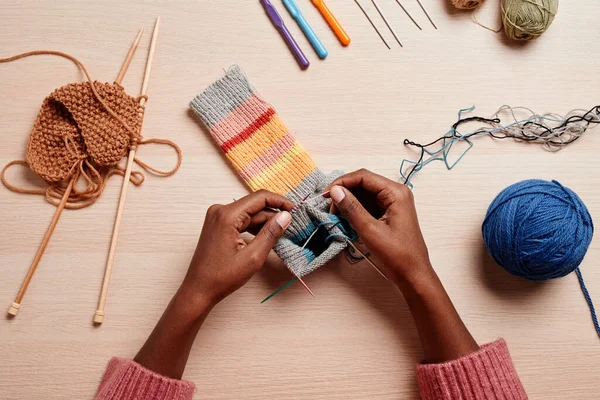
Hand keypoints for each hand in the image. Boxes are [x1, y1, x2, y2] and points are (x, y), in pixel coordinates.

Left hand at [182, 190, 293, 305]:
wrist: (198, 290)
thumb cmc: (222, 277)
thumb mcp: (253, 257)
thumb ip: (270, 233)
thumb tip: (286, 216)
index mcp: (227, 215)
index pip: (260, 198)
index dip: (280, 201)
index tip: (295, 209)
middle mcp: (220, 210)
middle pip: (254, 205)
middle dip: (274, 214)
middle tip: (292, 225)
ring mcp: (217, 217)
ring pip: (248, 213)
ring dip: (265, 222)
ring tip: (282, 232)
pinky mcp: (217, 225)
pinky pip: (240, 221)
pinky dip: (254, 227)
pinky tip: (266, 236)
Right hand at [327, 170, 478, 361]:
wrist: (413, 274)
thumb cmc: (397, 254)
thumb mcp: (370, 230)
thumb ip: (352, 208)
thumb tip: (335, 191)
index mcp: (395, 192)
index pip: (363, 176)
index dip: (342, 182)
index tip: (325, 193)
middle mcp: (395, 193)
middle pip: (363, 183)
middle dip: (344, 192)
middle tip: (328, 206)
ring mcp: (392, 203)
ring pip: (364, 194)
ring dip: (348, 202)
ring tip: (335, 214)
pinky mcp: (388, 213)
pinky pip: (368, 205)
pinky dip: (355, 210)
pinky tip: (344, 219)